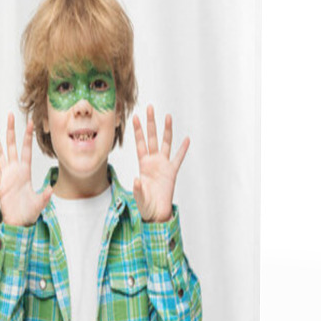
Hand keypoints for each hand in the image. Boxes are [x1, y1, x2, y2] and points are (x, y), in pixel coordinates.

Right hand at [0, 113, 52, 226]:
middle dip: (11, 131)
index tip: (30, 122)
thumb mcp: (40, 202)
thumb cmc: (29, 211)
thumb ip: (45, 196)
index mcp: (25, 171)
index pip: (26, 149)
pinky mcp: (0, 187)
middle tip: (10, 115)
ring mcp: (6, 177)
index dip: (27, 136)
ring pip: (0, 155)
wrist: (20, 222)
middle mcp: (15, 171)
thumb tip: (51, 190)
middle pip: (12, 146)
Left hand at [132, 105, 189, 222]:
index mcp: (143, 164)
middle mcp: (153, 161)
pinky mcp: (172, 172)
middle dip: (150, 123)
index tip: (134, 117)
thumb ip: (138, 189)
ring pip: (165, 143)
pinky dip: (182, 149)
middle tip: (150, 107)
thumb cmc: (145, 204)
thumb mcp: (139, 197)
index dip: (137, 130)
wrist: (156, 213)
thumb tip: (137, 180)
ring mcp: (163, 165)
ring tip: (168, 116)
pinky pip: (178, 158)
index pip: (139, 143)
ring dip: (166, 130)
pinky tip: (186, 139)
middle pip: (152, 137)